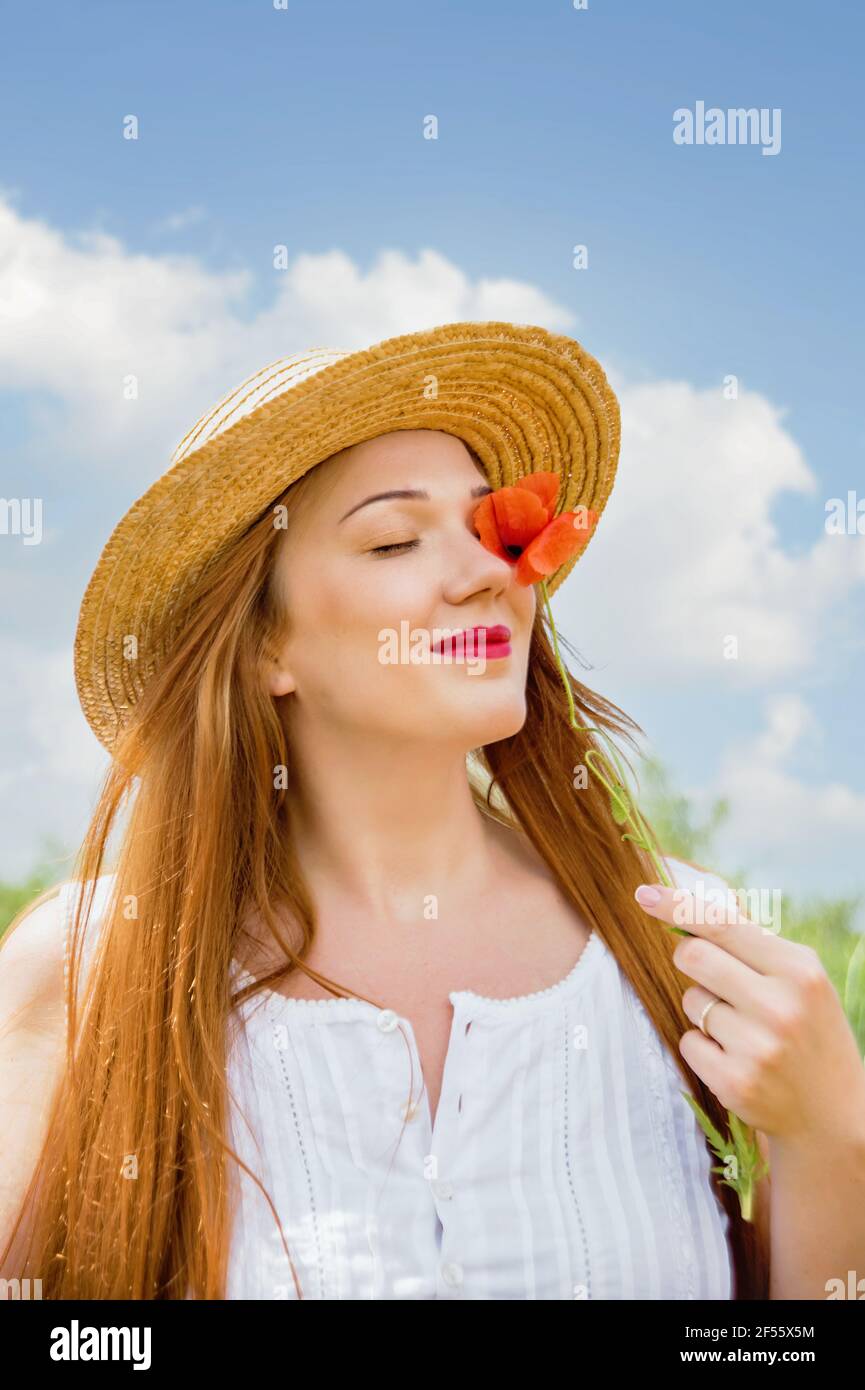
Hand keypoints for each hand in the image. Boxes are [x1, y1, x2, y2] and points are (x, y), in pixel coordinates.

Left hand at [634, 881, 864, 1151]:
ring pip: (690, 1001)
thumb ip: (753, 944)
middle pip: (692, 956)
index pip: (723, 925)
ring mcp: (757, 1047)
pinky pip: (688, 1042)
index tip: (644, 894)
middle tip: (710, 976)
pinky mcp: (734, 1082)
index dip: (677, 906)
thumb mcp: (801, 979)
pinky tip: (736, 1058)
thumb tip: (692, 909)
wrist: (833, 1112)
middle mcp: (779, 1006)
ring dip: (704, 1009)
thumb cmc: (809, 1029)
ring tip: (743, 1029)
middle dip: (689, 959)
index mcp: (798, 971)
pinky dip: (703, 1046)